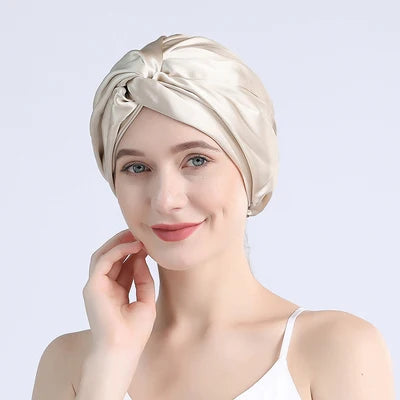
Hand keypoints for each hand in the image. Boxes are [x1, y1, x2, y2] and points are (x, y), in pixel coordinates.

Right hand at [82, 229, 155, 352]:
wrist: (123, 349)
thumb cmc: (135, 331)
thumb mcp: (146, 299)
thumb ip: (143, 278)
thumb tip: (140, 257)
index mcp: (116, 292)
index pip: (123, 266)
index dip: (134, 253)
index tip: (149, 244)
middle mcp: (104, 287)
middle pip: (112, 258)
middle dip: (125, 243)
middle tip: (141, 234)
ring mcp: (96, 286)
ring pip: (104, 256)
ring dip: (119, 243)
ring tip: (136, 235)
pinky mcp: (92, 286)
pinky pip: (103, 261)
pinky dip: (117, 250)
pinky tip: (133, 246)